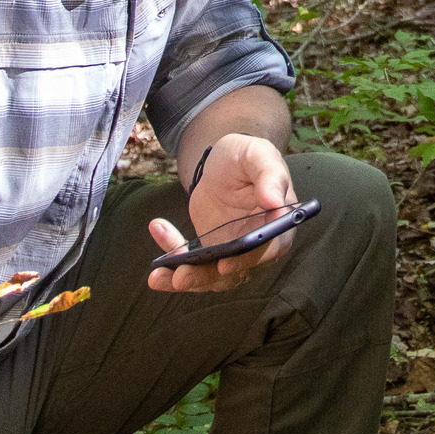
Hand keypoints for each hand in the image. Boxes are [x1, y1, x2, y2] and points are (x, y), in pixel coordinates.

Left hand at [148, 130, 295, 293]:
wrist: (224, 163)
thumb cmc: (247, 157)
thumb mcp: (259, 155)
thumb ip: (270, 176)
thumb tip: (275, 202)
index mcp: (277, 226)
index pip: (269, 249)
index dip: (248, 260)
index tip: (225, 265)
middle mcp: (258, 247)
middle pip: (235, 272)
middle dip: (205, 278)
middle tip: (180, 276)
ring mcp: (232, 253)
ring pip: (210, 277)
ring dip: (184, 278)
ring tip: (157, 274)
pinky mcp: (210, 253)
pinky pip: (191, 265)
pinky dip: (171, 261)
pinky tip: (158, 230)